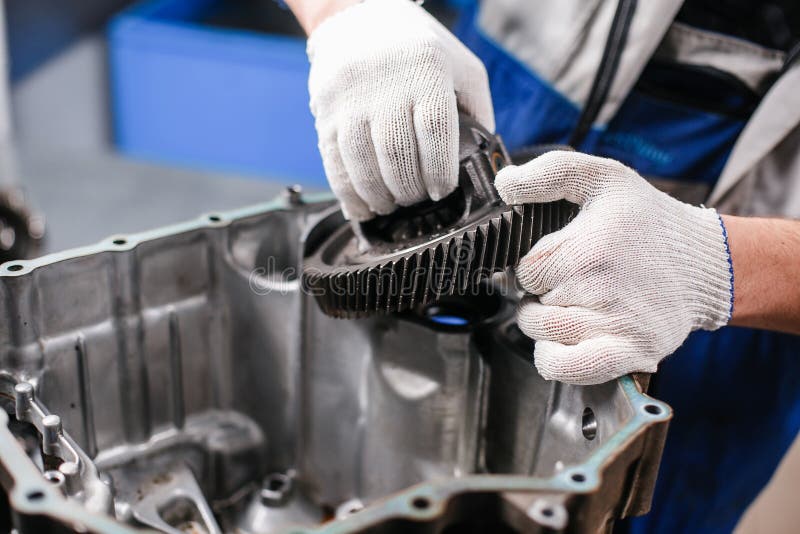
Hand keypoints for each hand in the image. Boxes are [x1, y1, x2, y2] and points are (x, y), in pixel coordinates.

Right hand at [306, 0, 493, 220]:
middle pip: (397, 153)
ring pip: (362, 163)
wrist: (360, 19)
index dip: (439, 170)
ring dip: (379, 195)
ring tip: (391, 205)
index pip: (434, 130)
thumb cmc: (419, 49)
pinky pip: (333, 161)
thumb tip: (483, 160)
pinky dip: (348, 192)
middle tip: (416, 200)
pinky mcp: (325, 111)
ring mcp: (350, 98)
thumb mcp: (461, 66)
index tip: (442, 191)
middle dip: (409, 189)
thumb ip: (477, 110)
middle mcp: (385, 82)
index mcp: (426, 69)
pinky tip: (362, 206)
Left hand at [494, 152, 733, 384]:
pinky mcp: (631, 353)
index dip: (538, 266)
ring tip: (580, 304)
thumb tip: (505, 183)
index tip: (563, 258)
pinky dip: (555, 360)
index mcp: (589, 248)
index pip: (526, 271)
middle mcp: (601, 290)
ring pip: (543, 335)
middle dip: (545, 294)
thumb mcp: (602, 177)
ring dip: (550, 324)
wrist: (704, 262)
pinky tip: (567, 341)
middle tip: (578, 280)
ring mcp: (616, 326)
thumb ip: (549, 172)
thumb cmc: (648, 221)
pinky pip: (567, 369)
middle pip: (532, 305)